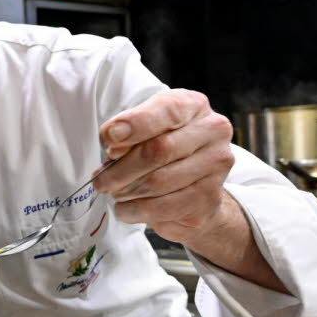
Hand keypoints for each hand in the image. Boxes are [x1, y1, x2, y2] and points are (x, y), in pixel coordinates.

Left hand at [91, 89, 234, 243]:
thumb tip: (113, 142)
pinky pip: (162, 208)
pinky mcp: (209, 200)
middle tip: (101, 181)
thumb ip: (128, 131)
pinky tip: (127, 208)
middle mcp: (212, 131)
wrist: (194, 186)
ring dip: (126, 192)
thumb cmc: (163, 149)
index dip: (134, 124)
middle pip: (159, 150)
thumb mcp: (143, 129)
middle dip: (122, 168)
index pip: (166, 111)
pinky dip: (135, 211)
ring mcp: (216, 166)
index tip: (109, 137)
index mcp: (193, 105)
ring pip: (158, 183)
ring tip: (115, 193)